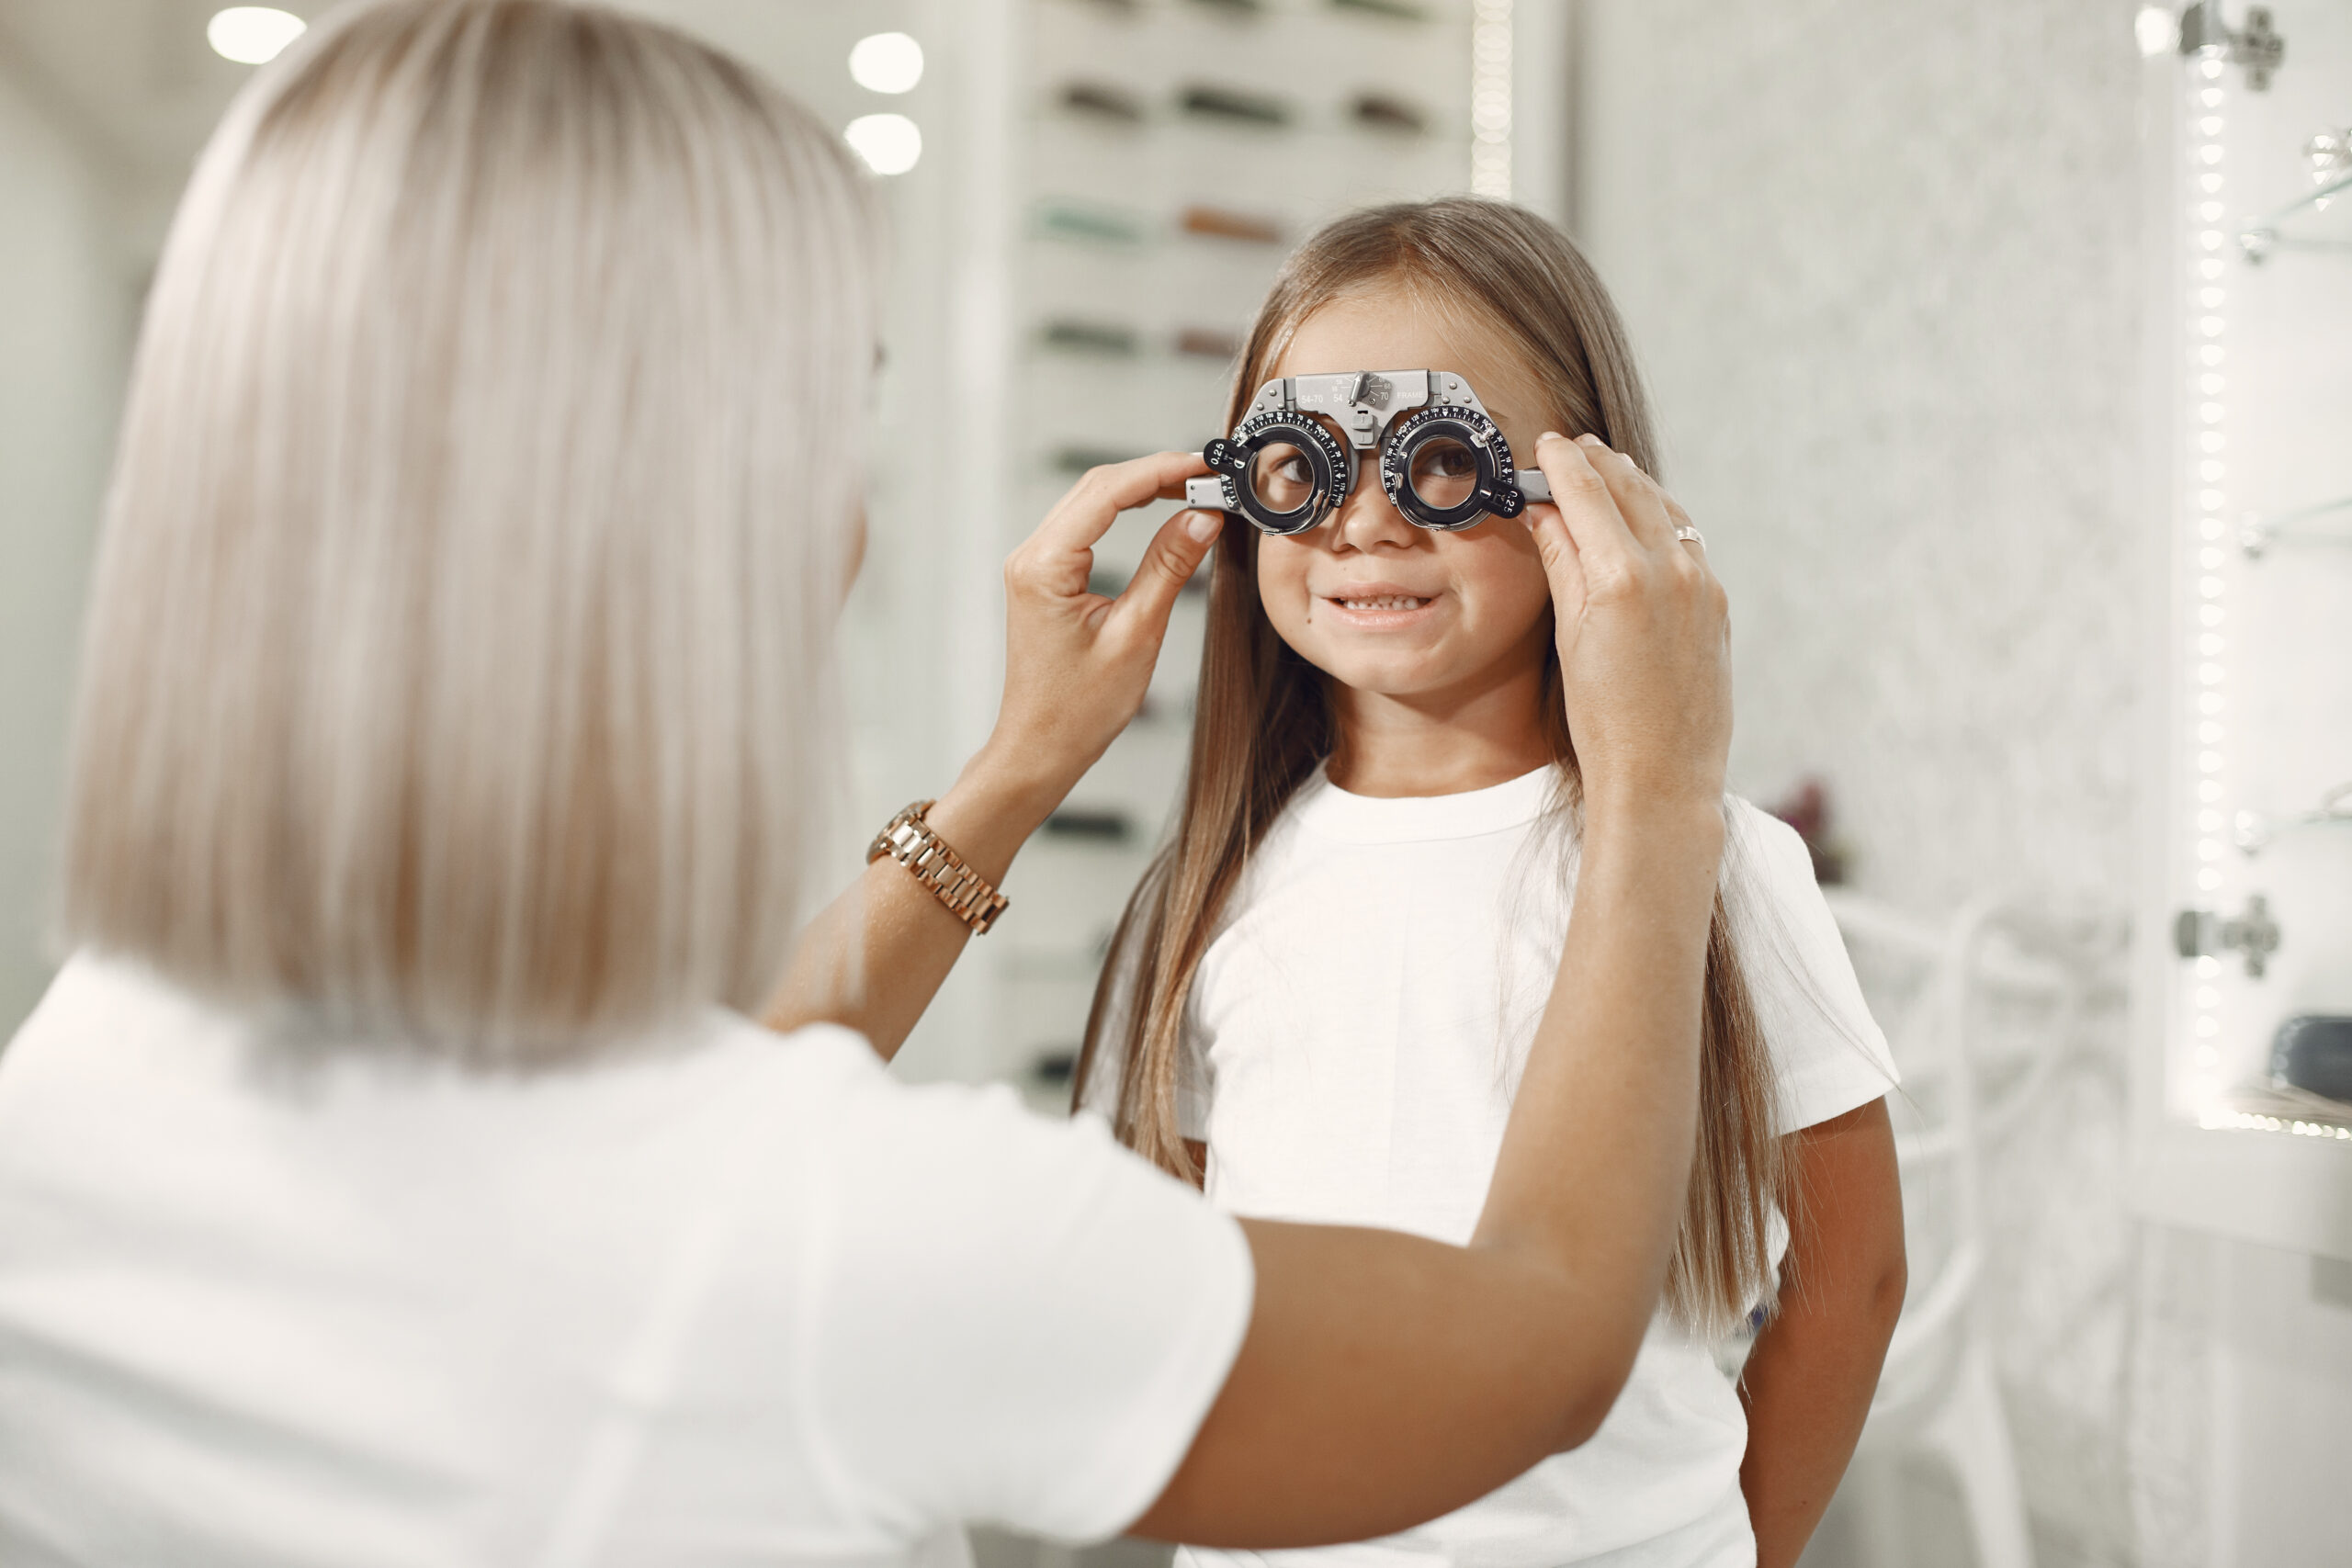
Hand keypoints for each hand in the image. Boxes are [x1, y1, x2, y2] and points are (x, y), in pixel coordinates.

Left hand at [973, 451, 1221, 820]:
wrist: (1040, 748)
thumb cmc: (1078, 709)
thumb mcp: (1136, 635)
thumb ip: (1168, 568)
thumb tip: (1202, 517)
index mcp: (1044, 567)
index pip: (1108, 492)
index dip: (1161, 471)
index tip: (1204, 465)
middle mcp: (1031, 557)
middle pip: (1097, 486)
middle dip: (1155, 473)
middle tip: (1209, 474)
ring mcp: (1034, 565)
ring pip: (1091, 500)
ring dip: (1142, 489)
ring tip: (1194, 488)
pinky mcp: (1044, 577)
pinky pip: (1086, 525)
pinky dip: (1124, 511)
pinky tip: (1159, 510)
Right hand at [1521, 433, 1730, 818]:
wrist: (1663, 777)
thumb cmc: (1604, 721)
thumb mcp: (1569, 635)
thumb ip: (1562, 561)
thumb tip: (1544, 510)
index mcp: (1623, 576)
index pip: (1586, 492)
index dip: (1562, 462)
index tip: (1545, 443)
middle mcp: (1670, 569)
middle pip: (1628, 489)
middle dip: (1596, 464)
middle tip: (1569, 448)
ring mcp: (1700, 583)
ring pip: (1662, 508)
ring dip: (1629, 484)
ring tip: (1603, 470)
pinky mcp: (1716, 602)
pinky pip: (1685, 538)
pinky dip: (1657, 517)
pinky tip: (1640, 519)